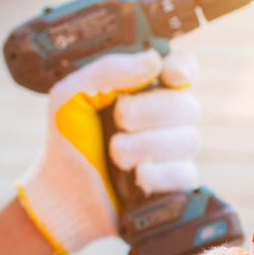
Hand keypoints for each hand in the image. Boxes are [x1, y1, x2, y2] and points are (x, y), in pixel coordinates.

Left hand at [16, 49, 201, 254]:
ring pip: (189, 140)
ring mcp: (171, 152)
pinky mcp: (174, 184)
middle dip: (149, 113)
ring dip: (146, 146)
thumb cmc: (68, 142)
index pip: (182, 69)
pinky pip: (187, 173)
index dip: (182, 69)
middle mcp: (163, 119)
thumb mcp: (72, 95)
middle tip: (119, 121)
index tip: (167, 75)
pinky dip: (160, 174)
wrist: (64, 193)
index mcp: (143, 90)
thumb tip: (153, 61)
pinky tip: (138, 175)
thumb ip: (108, 71)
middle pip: (188, 105)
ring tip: (116, 154)